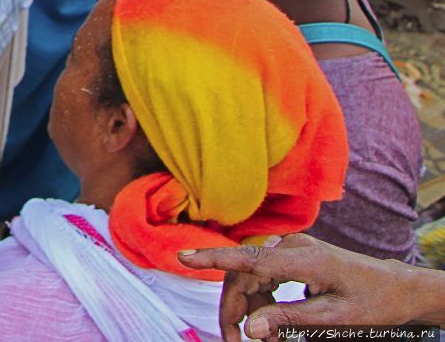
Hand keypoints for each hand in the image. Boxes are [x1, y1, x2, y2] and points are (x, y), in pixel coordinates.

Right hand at [178, 233, 425, 340]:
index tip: (183, 258)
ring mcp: (292, 250)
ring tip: (261, 338)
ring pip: (250, 277)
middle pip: (244, 275)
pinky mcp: (292, 257)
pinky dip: (260, 300)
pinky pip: (262, 277)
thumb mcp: (335, 320)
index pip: (250, 259)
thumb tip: (251, 328)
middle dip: (233, 309)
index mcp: (305, 259)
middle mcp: (293, 248)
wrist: (397, 287)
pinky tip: (271, 322)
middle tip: (234, 341)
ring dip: (247, 307)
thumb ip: (289, 321)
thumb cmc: (373, 302)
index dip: (213, 259)